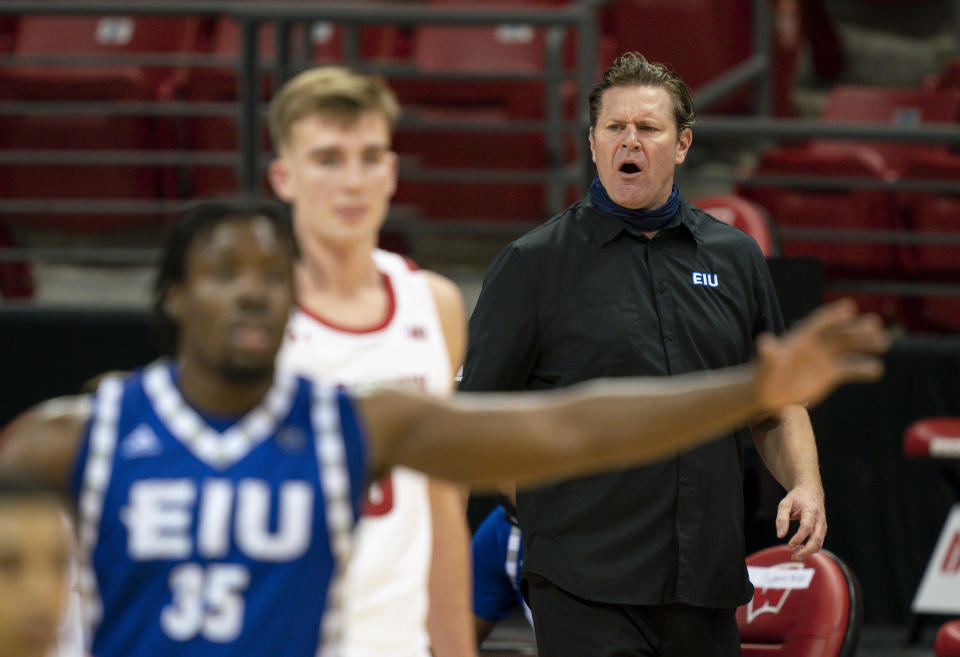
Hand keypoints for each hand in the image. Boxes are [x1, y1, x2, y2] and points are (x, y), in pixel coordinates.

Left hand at [755, 299, 889, 409]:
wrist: (769, 392)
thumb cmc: (764, 374)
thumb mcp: (766, 364)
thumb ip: (769, 354)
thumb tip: (764, 342)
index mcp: (800, 337)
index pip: (818, 323)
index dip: (832, 315)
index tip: (849, 307)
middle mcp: (815, 345)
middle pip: (838, 334)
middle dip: (855, 328)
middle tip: (874, 323)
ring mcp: (824, 358)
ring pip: (848, 348)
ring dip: (865, 344)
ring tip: (884, 342)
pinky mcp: (830, 374)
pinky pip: (849, 370)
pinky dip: (862, 369)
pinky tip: (877, 370)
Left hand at [776, 484, 826, 559]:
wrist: (811, 491)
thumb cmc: (796, 498)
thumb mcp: (785, 504)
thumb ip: (781, 519)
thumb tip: (780, 536)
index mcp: (811, 511)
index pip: (806, 527)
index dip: (798, 538)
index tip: (789, 545)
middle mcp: (820, 519)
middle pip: (817, 539)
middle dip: (806, 551)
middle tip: (794, 557)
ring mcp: (823, 525)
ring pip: (819, 543)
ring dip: (808, 552)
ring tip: (794, 555)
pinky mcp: (822, 530)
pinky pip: (819, 542)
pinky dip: (810, 548)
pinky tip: (799, 549)